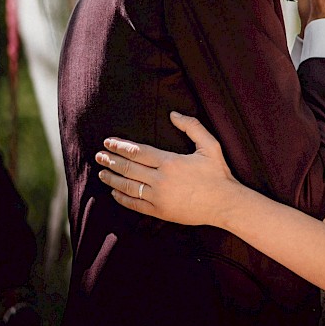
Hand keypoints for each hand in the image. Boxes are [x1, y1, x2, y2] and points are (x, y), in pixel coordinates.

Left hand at [95, 112, 239, 226]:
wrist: (225, 204)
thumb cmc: (218, 173)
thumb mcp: (210, 145)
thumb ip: (192, 126)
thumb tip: (173, 114)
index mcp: (170, 161)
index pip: (137, 152)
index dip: (120, 146)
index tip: (108, 142)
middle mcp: (160, 180)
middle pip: (128, 168)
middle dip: (111, 160)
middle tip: (99, 155)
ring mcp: (158, 197)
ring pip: (127, 186)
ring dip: (112, 179)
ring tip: (101, 173)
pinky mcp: (160, 211)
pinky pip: (135, 204)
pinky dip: (122, 197)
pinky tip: (114, 192)